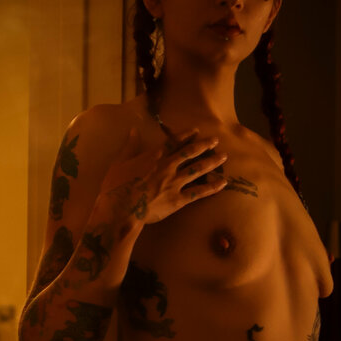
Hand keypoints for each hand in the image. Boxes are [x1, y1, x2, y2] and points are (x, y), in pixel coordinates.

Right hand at [98, 126, 227, 225]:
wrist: (121, 210)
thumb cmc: (116, 187)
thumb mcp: (119, 162)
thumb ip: (130, 146)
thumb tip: (134, 130)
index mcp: (154, 157)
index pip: (174, 142)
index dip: (186, 135)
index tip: (196, 131)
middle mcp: (168, 167)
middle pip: (190, 153)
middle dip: (204, 145)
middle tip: (215, 140)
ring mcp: (174, 183)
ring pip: (198, 170)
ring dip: (212, 162)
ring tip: (223, 156)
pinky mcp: (178, 200)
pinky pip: (198, 193)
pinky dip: (211, 188)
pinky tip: (222, 183)